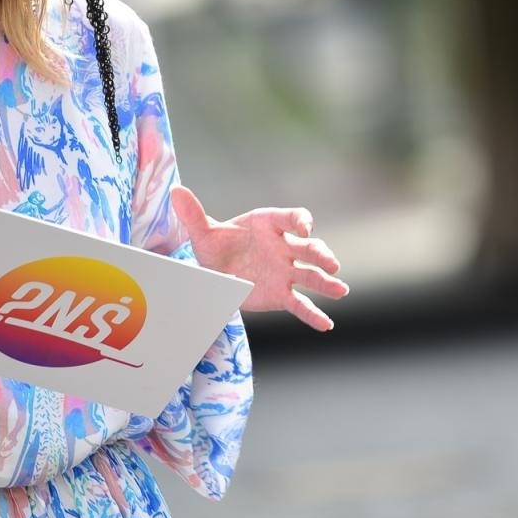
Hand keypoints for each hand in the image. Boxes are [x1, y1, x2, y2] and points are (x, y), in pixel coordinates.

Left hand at [171, 185, 348, 331]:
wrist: (215, 271)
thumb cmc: (216, 246)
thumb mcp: (203, 232)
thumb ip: (193, 214)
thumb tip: (176, 191)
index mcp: (270, 224)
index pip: (293, 218)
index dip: (301, 221)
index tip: (304, 229)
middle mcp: (284, 247)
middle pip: (309, 248)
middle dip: (321, 255)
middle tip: (332, 264)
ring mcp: (285, 271)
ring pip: (311, 276)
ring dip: (327, 282)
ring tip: (341, 290)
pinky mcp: (281, 294)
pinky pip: (300, 305)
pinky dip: (314, 315)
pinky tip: (326, 325)